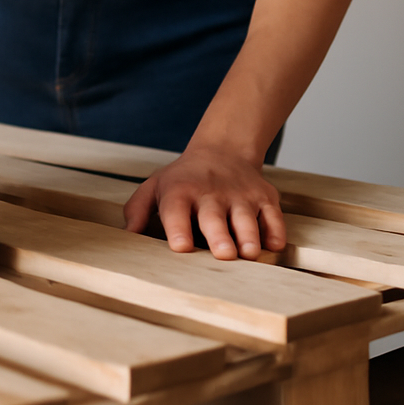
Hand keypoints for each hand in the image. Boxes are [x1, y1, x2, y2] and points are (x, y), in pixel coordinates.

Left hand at [122, 145, 286, 260]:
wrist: (223, 150)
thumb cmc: (183, 179)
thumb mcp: (154, 187)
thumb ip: (137, 210)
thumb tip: (128, 234)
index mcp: (180, 192)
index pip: (176, 210)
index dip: (178, 228)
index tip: (180, 247)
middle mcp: (211, 194)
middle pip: (215, 217)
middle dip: (220, 235)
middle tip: (223, 254)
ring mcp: (240, 195)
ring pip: (247, 217)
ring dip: (249, 236)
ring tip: (249, 254)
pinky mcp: (264, 197)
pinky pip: (273, 215)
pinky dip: (275, 230)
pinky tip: (274, 245)